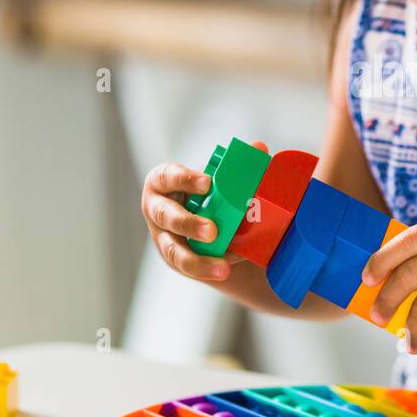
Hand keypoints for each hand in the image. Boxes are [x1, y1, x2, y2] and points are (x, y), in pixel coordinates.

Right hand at [141, 141, 269, 282]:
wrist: (206, 223)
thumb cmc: (207, 193)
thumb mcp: (217, 178)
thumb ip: (236, 165)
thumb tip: (259, 147)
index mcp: (163, 182)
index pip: (167, 176)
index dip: (185, 179)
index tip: (208, 183)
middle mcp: (157, 209)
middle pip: (165, 216)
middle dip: (188, 224)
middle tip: (212, 231)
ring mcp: (162, 236)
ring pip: (173, 250)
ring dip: (197, 260)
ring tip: (221, 267)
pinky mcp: (174, 259)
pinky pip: (188, 266)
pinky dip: (207, 268)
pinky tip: (225, 268)